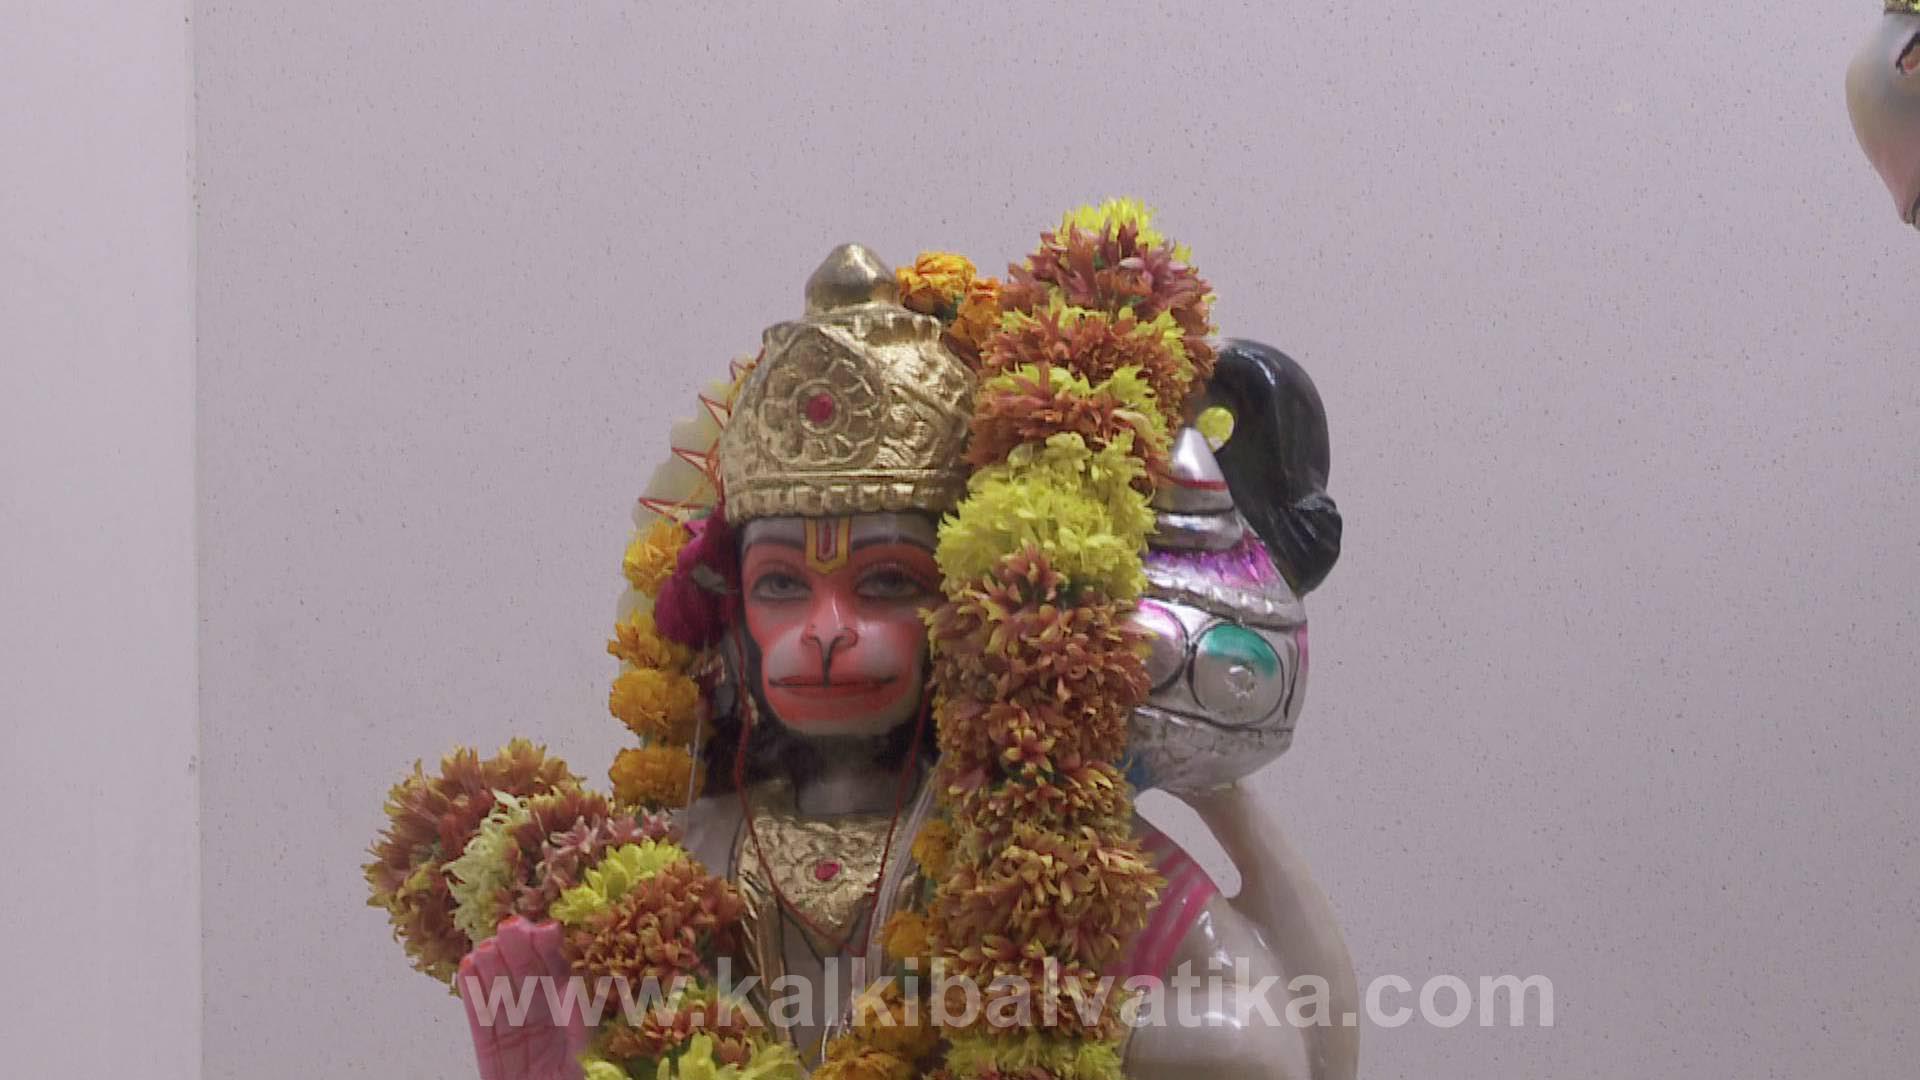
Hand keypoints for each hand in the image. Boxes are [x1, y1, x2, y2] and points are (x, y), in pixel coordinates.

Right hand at [457, 916, 588, 1079]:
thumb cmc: (586, 1079)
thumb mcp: (591, 1056)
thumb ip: (583, 1024)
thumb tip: (581, 986)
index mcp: (583, 1024)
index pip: (569, 980)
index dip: (558, 952)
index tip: (548, 928)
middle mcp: (553, 1030)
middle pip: (534, 984)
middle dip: (522, 953)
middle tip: (511, 926)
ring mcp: (522, 1045)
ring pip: (505, 999)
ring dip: (494, 969)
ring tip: (485, 945)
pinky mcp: (494, 1062)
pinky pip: (483, 1028)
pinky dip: (474, 999)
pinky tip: (467, 970)